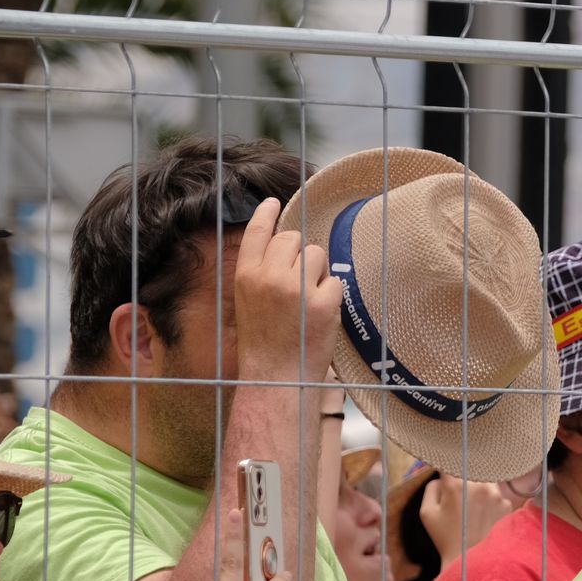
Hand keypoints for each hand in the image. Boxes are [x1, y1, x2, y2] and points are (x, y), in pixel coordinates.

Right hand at [239, 198, 340, 377]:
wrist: (276, 379)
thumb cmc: (264, 344)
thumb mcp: (249, 302)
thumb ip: (263, 273)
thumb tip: (288, 246)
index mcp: (246, 276)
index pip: (258, 232)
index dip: (266, 213)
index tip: (272, 201)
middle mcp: (269, 277)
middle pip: (293, 238)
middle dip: (300, 254)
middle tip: (297, 282)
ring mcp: (297, 288)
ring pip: (317, 255)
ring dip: (317, 273)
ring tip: (306, 302)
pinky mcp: (323, 302)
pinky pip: (335, 280)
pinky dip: (332, 295)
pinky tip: (319, 315)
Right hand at [421, 476, 523, 565]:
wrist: (469, 561)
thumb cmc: (445, 537)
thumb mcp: (427, 513)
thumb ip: (431, 487)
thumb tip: (441, 476)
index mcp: (456, 484)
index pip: (450, 462)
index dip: (446, 466)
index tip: (445, 473)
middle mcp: (479, 484)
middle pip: (470, 469)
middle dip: (463, 479)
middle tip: (458, 496)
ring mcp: (495, 494)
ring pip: (485, 480)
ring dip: (478, 488)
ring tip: (471, 508)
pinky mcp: (506, 504)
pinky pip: (496, 494)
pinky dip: (489, 501)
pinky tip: (482, 516)